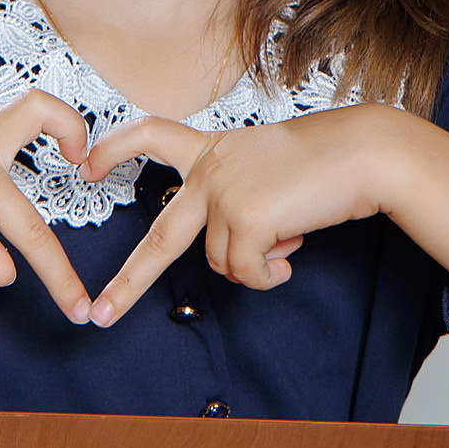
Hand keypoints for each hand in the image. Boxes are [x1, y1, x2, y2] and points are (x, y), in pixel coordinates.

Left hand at [80, 108, 391, 326]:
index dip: (115, 148)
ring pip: (222, 263)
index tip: (84, 165)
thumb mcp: (268, 170)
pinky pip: (247, 273)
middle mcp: (212, 169)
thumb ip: (239, 201)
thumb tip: (240, 256)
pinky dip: (270, 274)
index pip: (152, 134)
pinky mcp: (246, 218)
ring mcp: (225, 193)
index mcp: (213, 150)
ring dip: (256, 263)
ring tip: (289, 236)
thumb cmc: (326, 164)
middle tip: (101, 313)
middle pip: (161, 236)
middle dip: (129, 282)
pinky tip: (292, 253)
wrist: (364, 154)